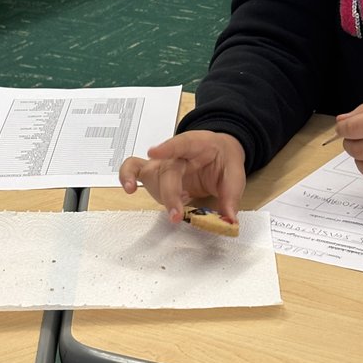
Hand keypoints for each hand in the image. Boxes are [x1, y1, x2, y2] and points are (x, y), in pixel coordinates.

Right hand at [119, 130, 246, 223]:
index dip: (167, 147)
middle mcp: (176, 153)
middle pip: (168, 170)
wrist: (219, 152)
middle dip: (170, 194)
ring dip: (157, 194)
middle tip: (176, 214)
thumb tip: (229, 220)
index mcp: (198, 144)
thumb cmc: (223, 159)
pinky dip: (127, 176)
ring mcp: (163, 162)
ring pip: (151, 174)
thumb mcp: (235, 174)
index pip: (183, 143)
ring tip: (169, 207)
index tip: (154, 152)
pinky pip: (133, 169)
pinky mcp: (154, 173)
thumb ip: (231, 196)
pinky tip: (129, 189)